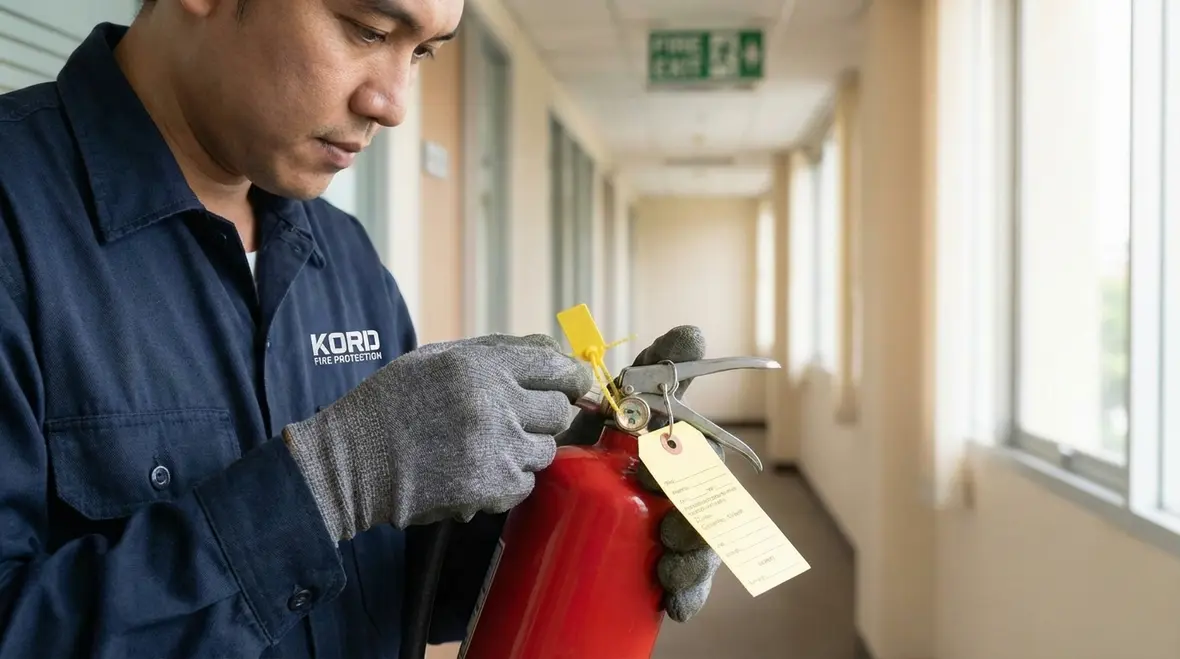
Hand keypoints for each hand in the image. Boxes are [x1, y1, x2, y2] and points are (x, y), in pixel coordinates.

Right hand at [283, 333, 593, 541]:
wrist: (352, 461)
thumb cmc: (393, 405)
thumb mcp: (438, 358)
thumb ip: (498, 353)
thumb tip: (555, 352)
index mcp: (481, 364)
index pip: (556, 364)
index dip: (572, 377)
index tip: (574, 385)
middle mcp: (494, 402)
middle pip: (558, 409)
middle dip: (542, 415)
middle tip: (513, 420)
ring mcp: (496, 447)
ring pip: (546, 449)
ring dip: (524, 449)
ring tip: (483, 446)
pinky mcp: (492, 487)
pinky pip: (527, 483)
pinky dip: (507, 480)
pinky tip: (474, 470)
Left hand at [557, 326, 722, 622]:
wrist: (484, 516)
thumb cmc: (545, 456)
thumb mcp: (582, 416)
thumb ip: (631, 376)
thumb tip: (694, 332)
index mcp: (656, 447)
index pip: (696, 450)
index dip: (694, 461)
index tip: (661, 474)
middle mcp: (664, 489)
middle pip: (705, 502)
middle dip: (699, 516)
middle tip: (667, 529)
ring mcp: (656, 529)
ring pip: (702, 542)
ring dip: (700, 559)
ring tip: (672, 574)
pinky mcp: (642, 566)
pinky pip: (682, 582)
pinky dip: (689, 593)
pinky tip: (676, 606)